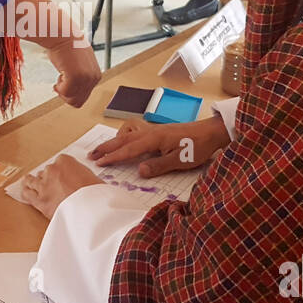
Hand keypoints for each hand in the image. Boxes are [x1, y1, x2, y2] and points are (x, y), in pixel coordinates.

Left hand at [19, 155, 99, 218]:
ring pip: (32, 181)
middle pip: (46, 171)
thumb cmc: (95, 194)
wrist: (90, 209)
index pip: (59, 161)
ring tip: (29, 182)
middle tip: (53, 184)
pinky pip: (28, 195)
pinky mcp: (39, 201)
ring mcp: (43, 186)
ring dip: (32, 182)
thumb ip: (83, 176)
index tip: (63, 174)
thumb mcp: (93, 177)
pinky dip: (26, 192)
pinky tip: (25, 191)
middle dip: (49, 177)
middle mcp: (52, 171)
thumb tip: (84, 182)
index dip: (61, 170)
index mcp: (65, 161)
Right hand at [47, 36, 100, 108]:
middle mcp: (93, 78)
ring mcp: (85, 78)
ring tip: (61, 76)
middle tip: (60, 83)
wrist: (63, 35)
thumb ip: (82, 77)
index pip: (84, 97)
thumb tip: (74, 91)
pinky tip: (60, 74)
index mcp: (96, 76)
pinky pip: (65, 92)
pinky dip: (59, 87)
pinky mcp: (75, 76)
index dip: (71, 93)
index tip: (65, 84)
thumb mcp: (80, 65)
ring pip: (71, 99)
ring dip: (62, 90)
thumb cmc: (67, 47)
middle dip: (66, 94)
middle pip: (78, 101)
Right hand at [89, 115, 229, 176]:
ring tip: (102, 150)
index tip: (99, 163)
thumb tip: (139, 171)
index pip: (128, 149)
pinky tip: (125, 143)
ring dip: (113, 142)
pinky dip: (125, 137)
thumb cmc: (198, 146)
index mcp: (154, 139)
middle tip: (91, 155)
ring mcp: (154, 130)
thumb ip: (159, 165)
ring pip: (128, 135)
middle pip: (123, 140)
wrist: (211, 132)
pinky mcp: (158, 132)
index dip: (113, 157)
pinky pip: (135, 133)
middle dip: (106, 148)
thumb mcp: (180, 160)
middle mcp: (150, 132)